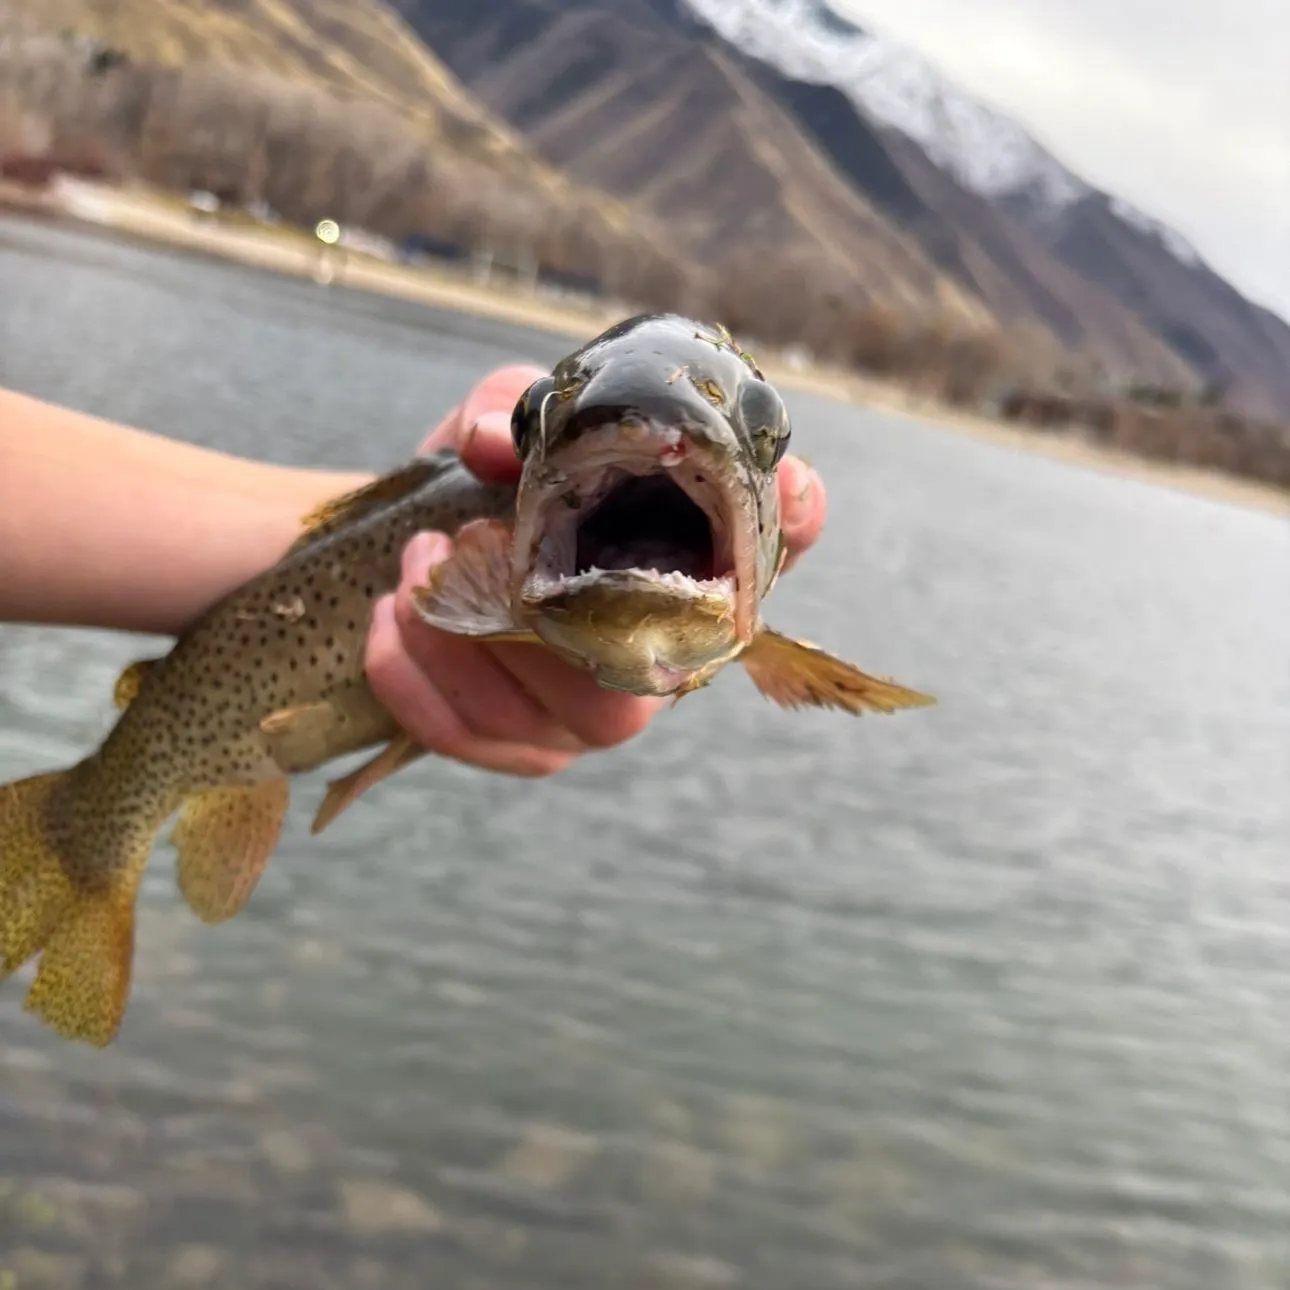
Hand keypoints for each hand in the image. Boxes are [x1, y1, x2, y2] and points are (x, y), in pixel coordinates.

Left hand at [364, 364, 827, 776]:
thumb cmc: (486, 486)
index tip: (792, 489)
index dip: (793, 524)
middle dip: (548, 607)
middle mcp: (664, 646)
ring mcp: (600, 711)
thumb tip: (494, 444)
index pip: (774, 544)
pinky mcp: (530, 748)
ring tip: (412, 571)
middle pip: (653, 663)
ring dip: (465, 643)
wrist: (419, 550)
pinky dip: (419, 685)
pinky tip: (388, 625)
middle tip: (458, 539)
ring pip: (564, 717)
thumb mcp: (500, 426)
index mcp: (680, 560)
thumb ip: (509, 410)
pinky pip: (483, 740)